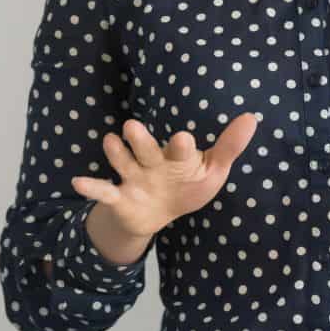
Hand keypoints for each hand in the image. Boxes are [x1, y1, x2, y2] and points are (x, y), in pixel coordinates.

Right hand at [71, 113, 260, 240]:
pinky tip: (78, 183)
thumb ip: (228, 147)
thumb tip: (251, 117)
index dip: (182, 146)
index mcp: (176, 157)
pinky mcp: (120, 197)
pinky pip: (104, 192)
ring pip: (124, 164)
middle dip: (141, 140)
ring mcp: (134, 178)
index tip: (184, 139)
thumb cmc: (187, 185)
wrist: (157, 212)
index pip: (180, 150)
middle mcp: (152, 163)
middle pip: (146, 150)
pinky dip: (92, 188)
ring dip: (116, 154)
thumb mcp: (211, 171)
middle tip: (133, 126)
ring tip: (109, 141)